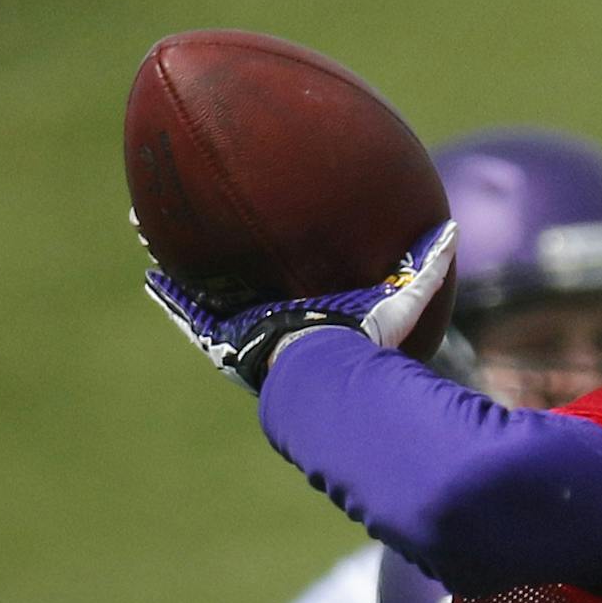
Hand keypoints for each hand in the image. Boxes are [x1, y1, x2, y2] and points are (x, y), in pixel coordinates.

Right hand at [145, 219, 456, 392]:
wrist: (327, 377)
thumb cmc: (364, 345)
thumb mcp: (399, 301)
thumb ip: (425, 267)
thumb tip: (453, 231)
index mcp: (305, 310)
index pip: (285, 278)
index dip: (273, 259)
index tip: (266, 236)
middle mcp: (267, 319)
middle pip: (237, 279)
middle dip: (219, 255)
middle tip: (201, 225)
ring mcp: (238, 327)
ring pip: (201, 285)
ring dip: (178, 259)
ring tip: (152, 227)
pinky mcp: (216, 334)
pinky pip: (185, 307)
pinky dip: (167, 290)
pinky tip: (148, 267)